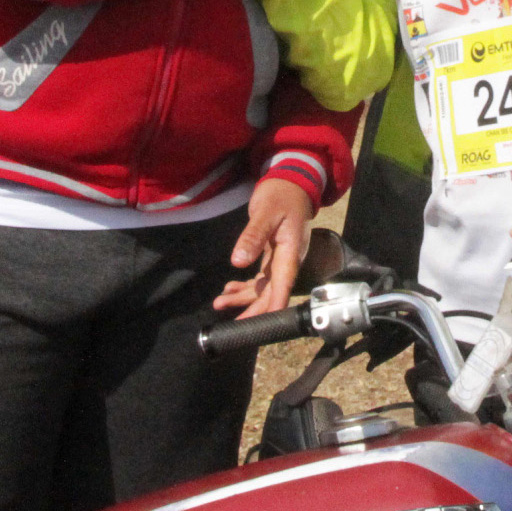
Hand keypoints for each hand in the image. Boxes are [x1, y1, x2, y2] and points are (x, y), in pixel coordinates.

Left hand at [214, 178, 312, 317]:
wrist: (291, 183)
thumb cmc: (281, 195)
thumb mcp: (266, 212)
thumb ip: (253, 236)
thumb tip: (238, 261)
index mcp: (291, 251)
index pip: (284, 285)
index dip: (274, 306)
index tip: (262, 327)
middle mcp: (288, 259)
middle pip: (272, 292)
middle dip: (252, 308)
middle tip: (231, 321)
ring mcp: (281, 259)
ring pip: (264, 287)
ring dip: (244, 297)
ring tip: (220, 303)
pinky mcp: (273, 255)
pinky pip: (261, 278)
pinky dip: (245, 285)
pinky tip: (229, 288)